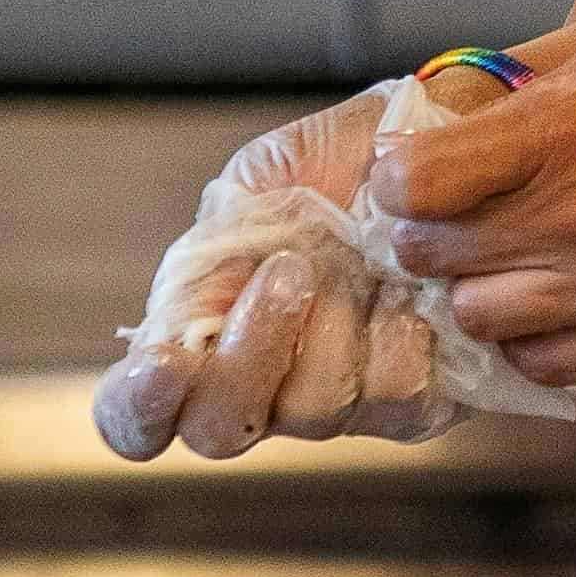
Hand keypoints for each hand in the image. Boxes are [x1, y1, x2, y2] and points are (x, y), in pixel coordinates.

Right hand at [94, 91, 433, 462]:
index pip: (138, 417)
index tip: (164, 360)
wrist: (438, 146)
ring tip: (359, 259)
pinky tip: (410, 292)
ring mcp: (335, 401)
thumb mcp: (259, 180)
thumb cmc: (337, 165)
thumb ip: (215, 244)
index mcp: (201, 338)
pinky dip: (400, 337)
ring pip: (311, 412)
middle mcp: (262, 385)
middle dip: (249, 353)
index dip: (136, 407)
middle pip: (219, 431)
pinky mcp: (411, 402)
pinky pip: (395, 399)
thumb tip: (193, 310)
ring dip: (331, 330)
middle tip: (289, 271)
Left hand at [365, 39, 575, 392]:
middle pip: (437, 252)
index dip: (399, 181)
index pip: (418, 183)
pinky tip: (551, 298)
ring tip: (506, 258)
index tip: (409, 177)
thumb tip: (441, 128)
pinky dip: (529, 334)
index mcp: (572, 128)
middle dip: (428, 234)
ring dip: (476, 286)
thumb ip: (527, 99)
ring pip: (476, 315)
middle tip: (451, 217)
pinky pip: (538, 361)